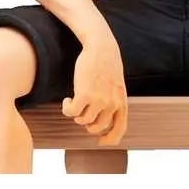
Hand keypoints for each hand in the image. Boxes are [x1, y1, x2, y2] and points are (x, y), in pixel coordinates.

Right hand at [61, 14, 127, 145]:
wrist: (102, 47)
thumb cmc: (107, 65)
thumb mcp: (117, 86)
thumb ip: (113, 102)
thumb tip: (100, 123)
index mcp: (122, 102)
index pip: (119, 130)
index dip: (109, 139)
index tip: (100, 142)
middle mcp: (112, 104)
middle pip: (96, 128)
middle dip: (86, 123)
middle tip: (82, 112)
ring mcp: (99, 100)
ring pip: (82, 120)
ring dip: (75, 114)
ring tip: (75, 100)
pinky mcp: (84, 94)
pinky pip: (71, 112)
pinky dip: (66, 108)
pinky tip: (67, 99)